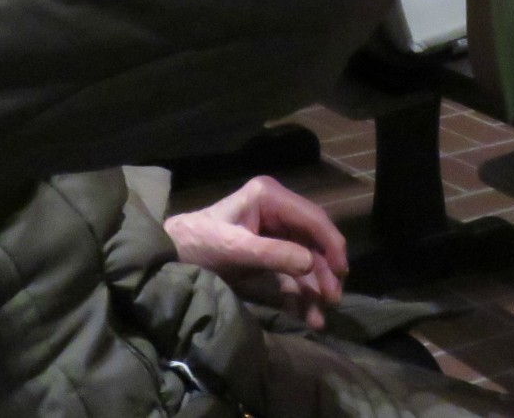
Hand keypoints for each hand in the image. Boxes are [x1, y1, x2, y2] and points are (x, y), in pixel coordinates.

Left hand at [163, 176, 347, 329]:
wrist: (172, 257)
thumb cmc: (199, 244)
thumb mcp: (234, 249)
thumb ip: (272, 254)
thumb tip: (311, 264)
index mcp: (269, 197)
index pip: (311, 217)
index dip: (330, 242)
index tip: (341, 270)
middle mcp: (277, 211)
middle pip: (313, 241)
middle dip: (325, 271)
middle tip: (333, 298)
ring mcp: (275, 234)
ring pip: (308, 261)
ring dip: (316, 288)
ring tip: (321, 315)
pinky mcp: (270, 256)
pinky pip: (294, 275)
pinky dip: (303, 295)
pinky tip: (310, 317)